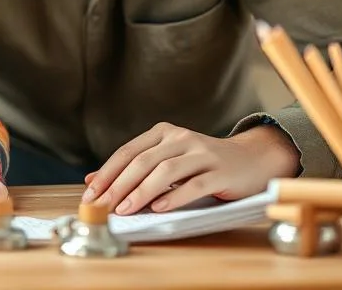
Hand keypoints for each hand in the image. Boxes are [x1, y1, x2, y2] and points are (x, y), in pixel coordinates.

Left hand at [81, 122, 299, 214]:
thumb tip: (93, 181)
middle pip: (143, 161)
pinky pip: (194, 184)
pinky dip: (174, 197)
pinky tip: (159, 209)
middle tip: (103, 205)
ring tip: (126, 209)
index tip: (91, 193)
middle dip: (119, 185)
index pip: (128, 151)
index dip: (107, 172)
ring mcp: (202, 153)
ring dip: (142, 192)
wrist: (250, 160)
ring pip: (166, 171)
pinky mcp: (220, 171)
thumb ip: (134, 167)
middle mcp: (181, 138)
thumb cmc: (203, 164)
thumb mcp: (167, 160)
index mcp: (164, 132)